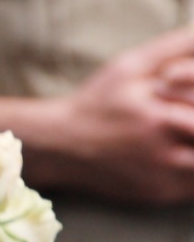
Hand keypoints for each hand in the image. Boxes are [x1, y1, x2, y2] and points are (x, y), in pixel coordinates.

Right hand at [0, 26, 193, 203]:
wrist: (60, 146)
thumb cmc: (98, 101)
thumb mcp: (129, 66)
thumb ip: (174, 47)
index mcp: (158, 114)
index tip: (185, 97)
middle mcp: (162, 148)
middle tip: (186, 119)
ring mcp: (163, 175)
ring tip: (184, 135)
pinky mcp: (161, 194)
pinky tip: (183, 154)